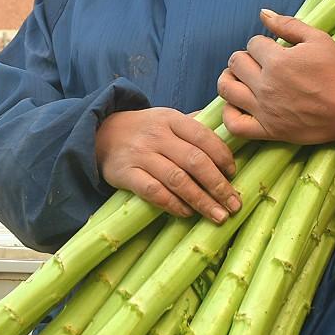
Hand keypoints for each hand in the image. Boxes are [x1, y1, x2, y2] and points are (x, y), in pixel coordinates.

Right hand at [95, 107, 241, 222]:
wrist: (100, 133)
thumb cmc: (144, 130)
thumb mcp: (167, 119)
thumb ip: (194, 126)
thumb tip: (230, 131)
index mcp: (171, 119)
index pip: (203, 137)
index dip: (223, 157)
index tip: (234, 174)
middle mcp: (157, 135)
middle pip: (194, 161)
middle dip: (218, 185)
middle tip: (234, 203)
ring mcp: (140, 155)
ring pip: (177, 179)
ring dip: (202, 200)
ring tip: (219, 215)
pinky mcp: (125, 174)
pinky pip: (154, 192)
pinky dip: (173, 204)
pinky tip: (187, 213)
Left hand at [218, 9, 334, 145]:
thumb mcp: (319, 39)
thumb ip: (289, 24)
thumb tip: (263, 13)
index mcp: (278, 61)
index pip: (253, 43)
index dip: (263, 43)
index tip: (274, 50)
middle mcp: (267, 85)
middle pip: (236, 62)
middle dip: (246, 57)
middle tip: (259, 62)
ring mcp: (265, 110)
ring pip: (227, 89)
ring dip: (230, 78)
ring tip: (241, 77)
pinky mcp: (268, 131)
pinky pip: (234, 124)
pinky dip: (228, 113)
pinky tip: (236, 103)